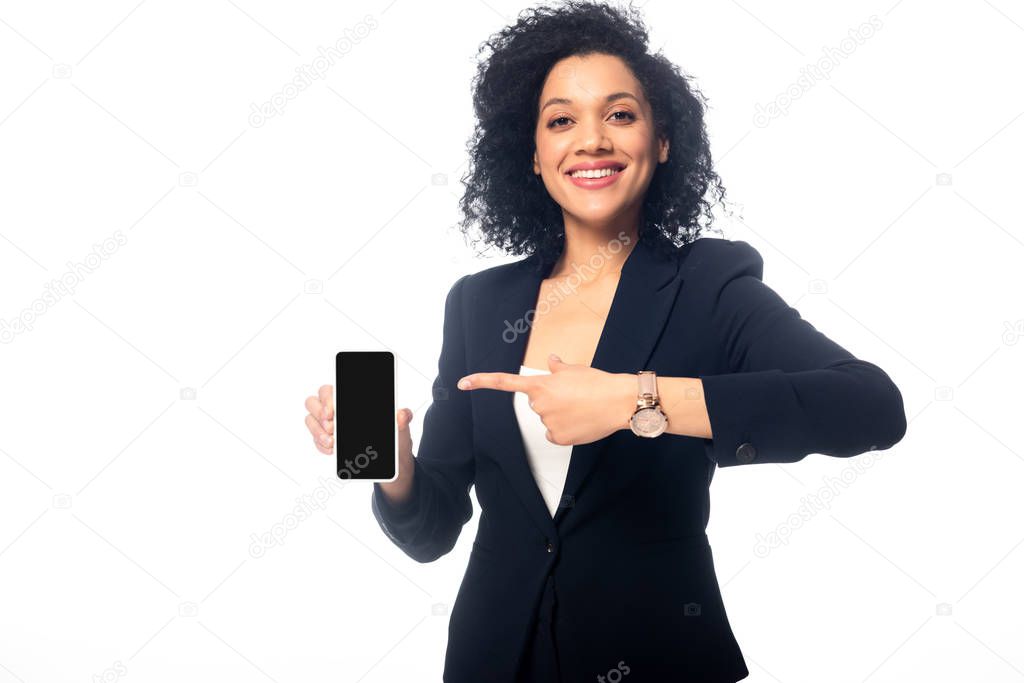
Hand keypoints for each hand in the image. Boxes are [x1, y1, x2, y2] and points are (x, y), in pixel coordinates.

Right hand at [304, 385, 415, 504]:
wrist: (393, 464)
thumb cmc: (395, 439)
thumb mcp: (402, 429)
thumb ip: (404, 418)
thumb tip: (402, 414)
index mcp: (352, 399)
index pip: (330, 390)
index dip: (327, 397)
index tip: (332, 411)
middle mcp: (336, 409)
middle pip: (313, 401)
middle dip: (319, 413)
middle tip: (332, 427)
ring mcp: (328, 424)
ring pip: (310, 420)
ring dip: (317, 431)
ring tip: (333, 442)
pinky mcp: (327, 440)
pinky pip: (315, 439)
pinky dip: (321, 445)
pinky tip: (332, 450)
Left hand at [457, 354, 635, 444]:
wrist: (619, 401)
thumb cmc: (598, 383)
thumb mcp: (574, 369)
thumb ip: (557, 368)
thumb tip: (551, 360)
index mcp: (540, 385)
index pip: (504, 382)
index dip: (481, 382)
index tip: (462, 384)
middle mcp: (539, 404)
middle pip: (537, 404)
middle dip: (551, 401)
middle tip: (574, 397)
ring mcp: (548, 423)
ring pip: (548, 420)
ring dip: (560, 415)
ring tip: (581, 408)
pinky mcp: (559, 438)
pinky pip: (555, 435)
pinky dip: (565, 431)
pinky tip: (580, 423)